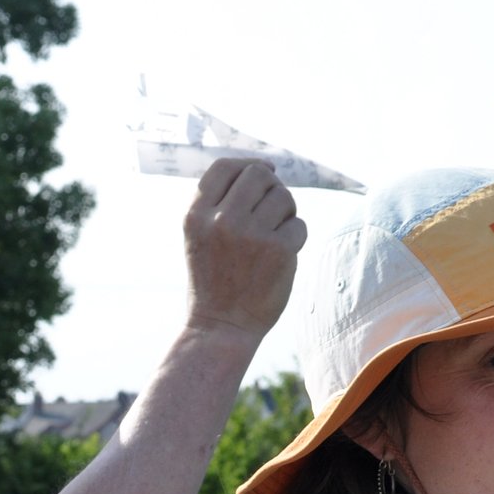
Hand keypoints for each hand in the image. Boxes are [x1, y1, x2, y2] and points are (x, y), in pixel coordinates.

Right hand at [182, 159, 304, 341]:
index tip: (263, 172)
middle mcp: (221, 220)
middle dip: (271, 187)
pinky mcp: (279, 251)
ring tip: (275, 234)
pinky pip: (298, 225)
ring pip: (283, 197)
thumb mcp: (199, 238)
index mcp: (195, 216)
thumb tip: (263, 168)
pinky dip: (294, 238)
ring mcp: (250, 235)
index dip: (247, 164)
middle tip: (272, 209)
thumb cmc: (213, 282)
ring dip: (285, 212)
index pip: (224, 167)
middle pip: (258, 174)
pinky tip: (282, 255)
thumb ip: (219, 205)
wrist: (220, 328)